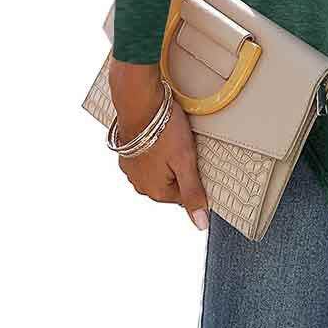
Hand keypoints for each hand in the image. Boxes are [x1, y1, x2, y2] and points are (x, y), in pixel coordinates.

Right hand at [108, 60, 208, 229]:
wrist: (139, 103)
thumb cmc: (164, 130)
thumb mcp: (186, 161)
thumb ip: (193, 192)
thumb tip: (200, 224)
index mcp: (157, 192)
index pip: (184, 195)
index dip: (193, 175)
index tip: (194, 158)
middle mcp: (140, 185)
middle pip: (171, 183)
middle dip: (179, 166)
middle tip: (183, 146)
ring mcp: (131, 170)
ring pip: (158, 170)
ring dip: (166, 157)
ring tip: (171, 139)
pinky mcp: (127, 154)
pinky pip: (146, 158)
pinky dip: (154, 149)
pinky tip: (159, 136)